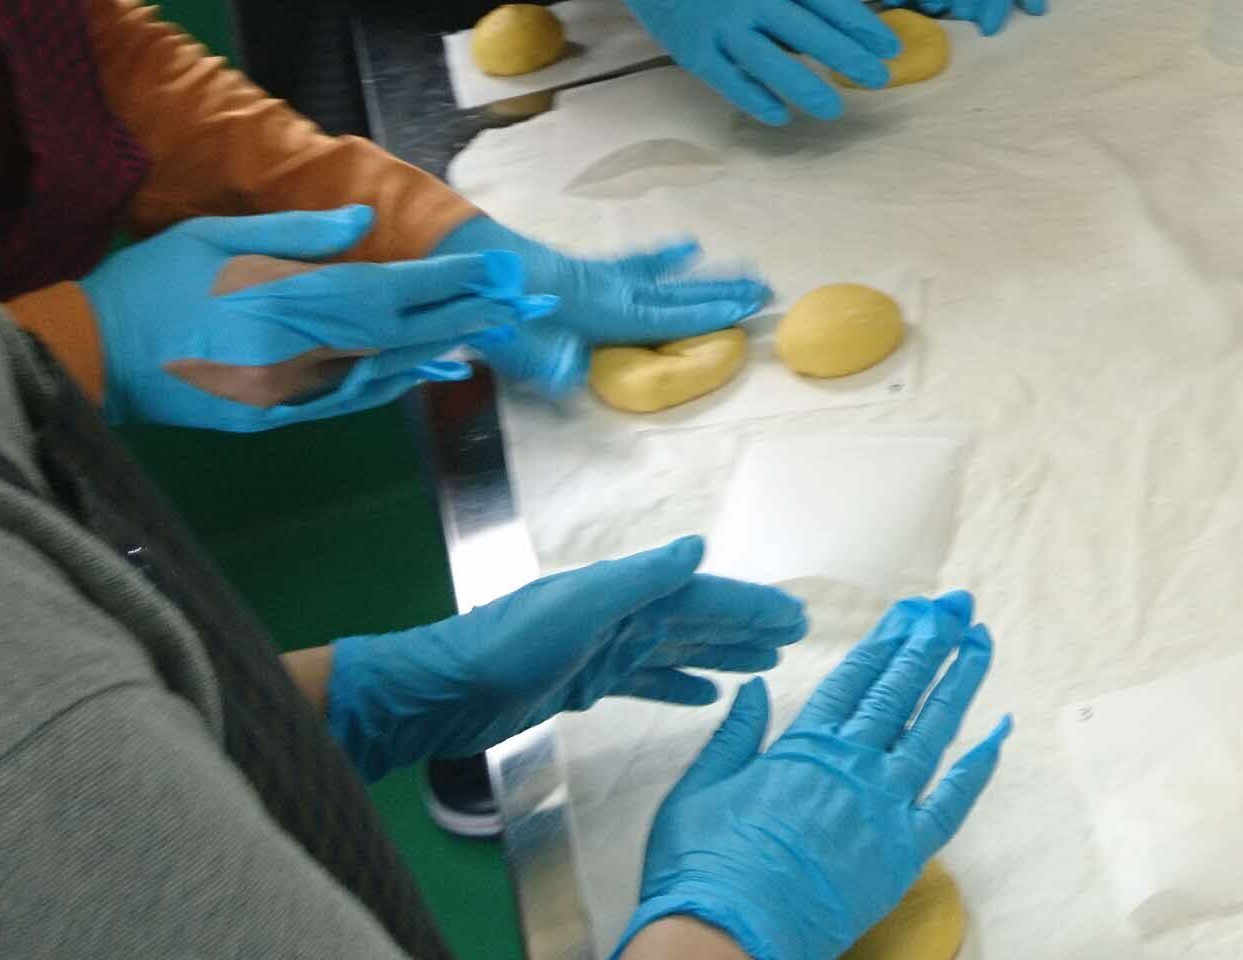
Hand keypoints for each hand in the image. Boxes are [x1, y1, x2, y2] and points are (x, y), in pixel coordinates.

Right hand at [86, 208, 547, 432]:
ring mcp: (286, 392)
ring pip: (381, 371)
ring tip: (489, 334)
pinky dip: (392, 383)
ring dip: (438, 350)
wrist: (92, 358)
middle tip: (521, 304)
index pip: (387, 289)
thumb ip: (296, 233)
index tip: (497, 271)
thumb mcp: (217, 236)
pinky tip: (423, 371)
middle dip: (464, 316)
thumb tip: (362, 222)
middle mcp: (296, 352)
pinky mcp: (273, 417)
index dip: (448, 282)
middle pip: (398, 334)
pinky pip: (348, 400)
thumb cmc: (151, 284)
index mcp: (282, 301)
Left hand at [324, 536, 805, 780]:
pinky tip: (705, 696)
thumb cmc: (511, 645)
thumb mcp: (579, 606)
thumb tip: (700, 547)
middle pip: (697, 620)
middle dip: (745, 626)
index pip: (703, 597)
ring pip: (679, 650)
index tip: (794, 614)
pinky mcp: (587, 685)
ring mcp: (604, 652)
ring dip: (721, 654)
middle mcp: (620, 617)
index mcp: (624, 594)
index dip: (749, 605)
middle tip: (795, 634)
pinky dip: (679, 685)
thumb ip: (640, 578)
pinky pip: (648, 682)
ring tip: (765, 663)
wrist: (447, 690)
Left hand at [438, 220, 771, 399]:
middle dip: (721, 295)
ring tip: (744, 269)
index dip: (707, 315)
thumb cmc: (497, 312)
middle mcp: (613, 292)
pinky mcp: (593, 270)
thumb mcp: (517, 346)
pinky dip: (664, 258)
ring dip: (705, 278)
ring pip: (665, 279)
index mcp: (603, 314)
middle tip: (765, 290)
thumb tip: (576, 380)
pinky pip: (638, 264)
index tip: (747, 310)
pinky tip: (687, 247)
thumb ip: (550, 365)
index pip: (665, 318)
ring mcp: (605, 277)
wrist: (474, 263)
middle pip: (676, 295)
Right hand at [613, 0, 906, 127]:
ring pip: (771, 65)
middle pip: (809, 36)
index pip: (831, 3)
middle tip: (879, 81)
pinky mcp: (697, 51)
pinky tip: (780, 115)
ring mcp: (723, 27)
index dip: (864, 28)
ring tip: (835, 108)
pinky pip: (730, 82)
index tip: (890, 49)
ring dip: (807, 90)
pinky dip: (755, 100)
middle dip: (849, 60)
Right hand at [627, 594, 1010, 959]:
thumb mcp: (699, 790)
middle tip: (958, 606)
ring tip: (981, 642)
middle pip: (901, 690)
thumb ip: (735, 736)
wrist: (728, 936)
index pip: (856, 678)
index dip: (888, 640)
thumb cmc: (703, 870)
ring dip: (960, 682)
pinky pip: (953, 801)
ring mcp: (884, 807)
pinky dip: (980, 765)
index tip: (911, 611)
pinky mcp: (905, 852)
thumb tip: (756, 689)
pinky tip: (1000, 733)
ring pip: (933, 730)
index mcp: (803, 747)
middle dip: (932, 643)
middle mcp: (852, 766)